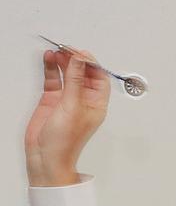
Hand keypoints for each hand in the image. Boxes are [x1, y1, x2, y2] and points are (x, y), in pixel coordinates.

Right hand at [25, 50, 110, 185]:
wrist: (45, 157)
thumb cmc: (65, 142)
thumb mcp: (72, 106)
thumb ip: (75, 80)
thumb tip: (80, 60)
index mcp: (97, 103)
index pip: (100, 77)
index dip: (92, 63)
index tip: (82, 53)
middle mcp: (84, 99)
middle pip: (83, 73)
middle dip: (76, 59)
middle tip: (68, 48)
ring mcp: (68, 99)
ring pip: (67, 73)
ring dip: (63, 61)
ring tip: (57, 50)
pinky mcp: (53, 100)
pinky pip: (53, 79)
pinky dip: (51, 68)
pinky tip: (49, 58)